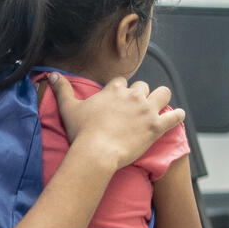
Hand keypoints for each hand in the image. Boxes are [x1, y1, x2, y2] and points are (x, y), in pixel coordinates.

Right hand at [50, 73, 182, 168]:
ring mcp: (147, 110)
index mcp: (114, 90)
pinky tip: (177, 116)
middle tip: (135, 108)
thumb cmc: (82, 132)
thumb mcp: (69, 109)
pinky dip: (177, 116)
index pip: (122, 82)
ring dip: (161, 99)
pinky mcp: (156, 126)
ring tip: (157, 107)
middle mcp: (133, 96)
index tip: (118, 100)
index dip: (120, 90)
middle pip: (143, 86)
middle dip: (140, 95)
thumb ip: (62, 89)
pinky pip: (174, 116)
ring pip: (163, 94)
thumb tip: (51, 74)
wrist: (96, 152)